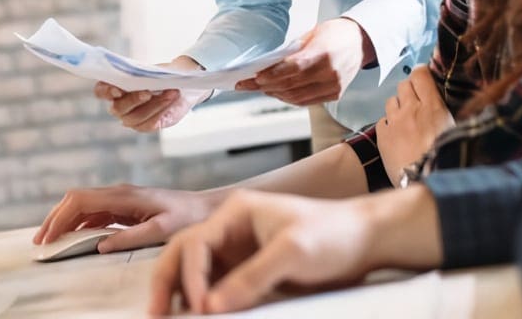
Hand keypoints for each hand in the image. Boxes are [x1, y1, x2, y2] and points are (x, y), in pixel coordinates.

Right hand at [34, 185, 220, 252]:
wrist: (206, 208)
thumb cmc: (188, 218)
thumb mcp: (162, 230)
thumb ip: (131, 236)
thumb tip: (100, 245)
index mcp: (124, 195)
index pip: (80, 200)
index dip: (60, 218)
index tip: (48, 237)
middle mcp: (119, 193)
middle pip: (75, 199)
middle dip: (55, 218)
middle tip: (41, 242)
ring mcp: (121, 198)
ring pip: (82, 205)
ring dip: (64, 221)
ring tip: (51, 242)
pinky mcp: (125, 206)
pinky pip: (94, 213)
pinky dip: (78, 224)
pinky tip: (73, 238)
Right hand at [96, 56, 210, 131]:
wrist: (180, 85)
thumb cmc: (161, 75)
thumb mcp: (153, 70)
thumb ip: (145, 73)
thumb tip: (144, 75)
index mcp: (115, 87)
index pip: (100, 91)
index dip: (106, 92)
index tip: (118, 90)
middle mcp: (119, 104)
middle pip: (117, 108)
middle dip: (133, 100)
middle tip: (148, 92)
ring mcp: (131, 117)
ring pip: (134, 118)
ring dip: (154, 105)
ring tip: (171, 92)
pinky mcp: (145, 125)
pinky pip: (149, 124)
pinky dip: (161, 111)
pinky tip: (171, 99)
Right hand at [148, 188, 443, 314]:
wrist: (366, 239)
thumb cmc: (334, 234)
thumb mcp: (294, 252)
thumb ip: (252, 277)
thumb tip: (212, 306)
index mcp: (235, 213)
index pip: (194, 244)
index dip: (190, 277)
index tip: (200, 308)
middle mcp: (229, 230)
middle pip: (182, 254)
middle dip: (166, 284)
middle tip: (155, 317)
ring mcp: (237, 251)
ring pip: (194, 273)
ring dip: (179, 295)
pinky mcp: (248, 271)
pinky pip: (216, 287)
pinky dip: (202, 302)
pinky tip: (198, 318)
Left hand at [236, 18, 369, 105]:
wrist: (361, 41)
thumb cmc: (335, 33)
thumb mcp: (312, 35)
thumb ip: (293, 51)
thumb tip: (268, 65)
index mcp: (324, 53)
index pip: (293, 68)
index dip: (272, 75)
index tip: (255, 77)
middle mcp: (331, 72)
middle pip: (292, 85)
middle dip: (266, 86)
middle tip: (247, 84)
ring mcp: (334, 86)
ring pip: (297, 97)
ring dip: (275, 94)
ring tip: (260, 88)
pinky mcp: (335, 94)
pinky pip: (307, 101)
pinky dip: (290, 98)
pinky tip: (278, 92)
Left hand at [377, 65, 452, 185]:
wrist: (423, 182)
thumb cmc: (447, 160)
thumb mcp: (456, 133)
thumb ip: (447, 115)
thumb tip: (447, 108)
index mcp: (432, 106)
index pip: (420, 75)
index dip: (421, 74)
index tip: (424, 79)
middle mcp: (410, 109)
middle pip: (403, 85)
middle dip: (409, 90)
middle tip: (417, 103)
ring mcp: (394, 121)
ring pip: (391, 101)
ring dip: (398, 106)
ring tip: (406, 121)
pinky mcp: (382, 135)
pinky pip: (382, 120)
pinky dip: (388, 124)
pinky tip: (396, 135)